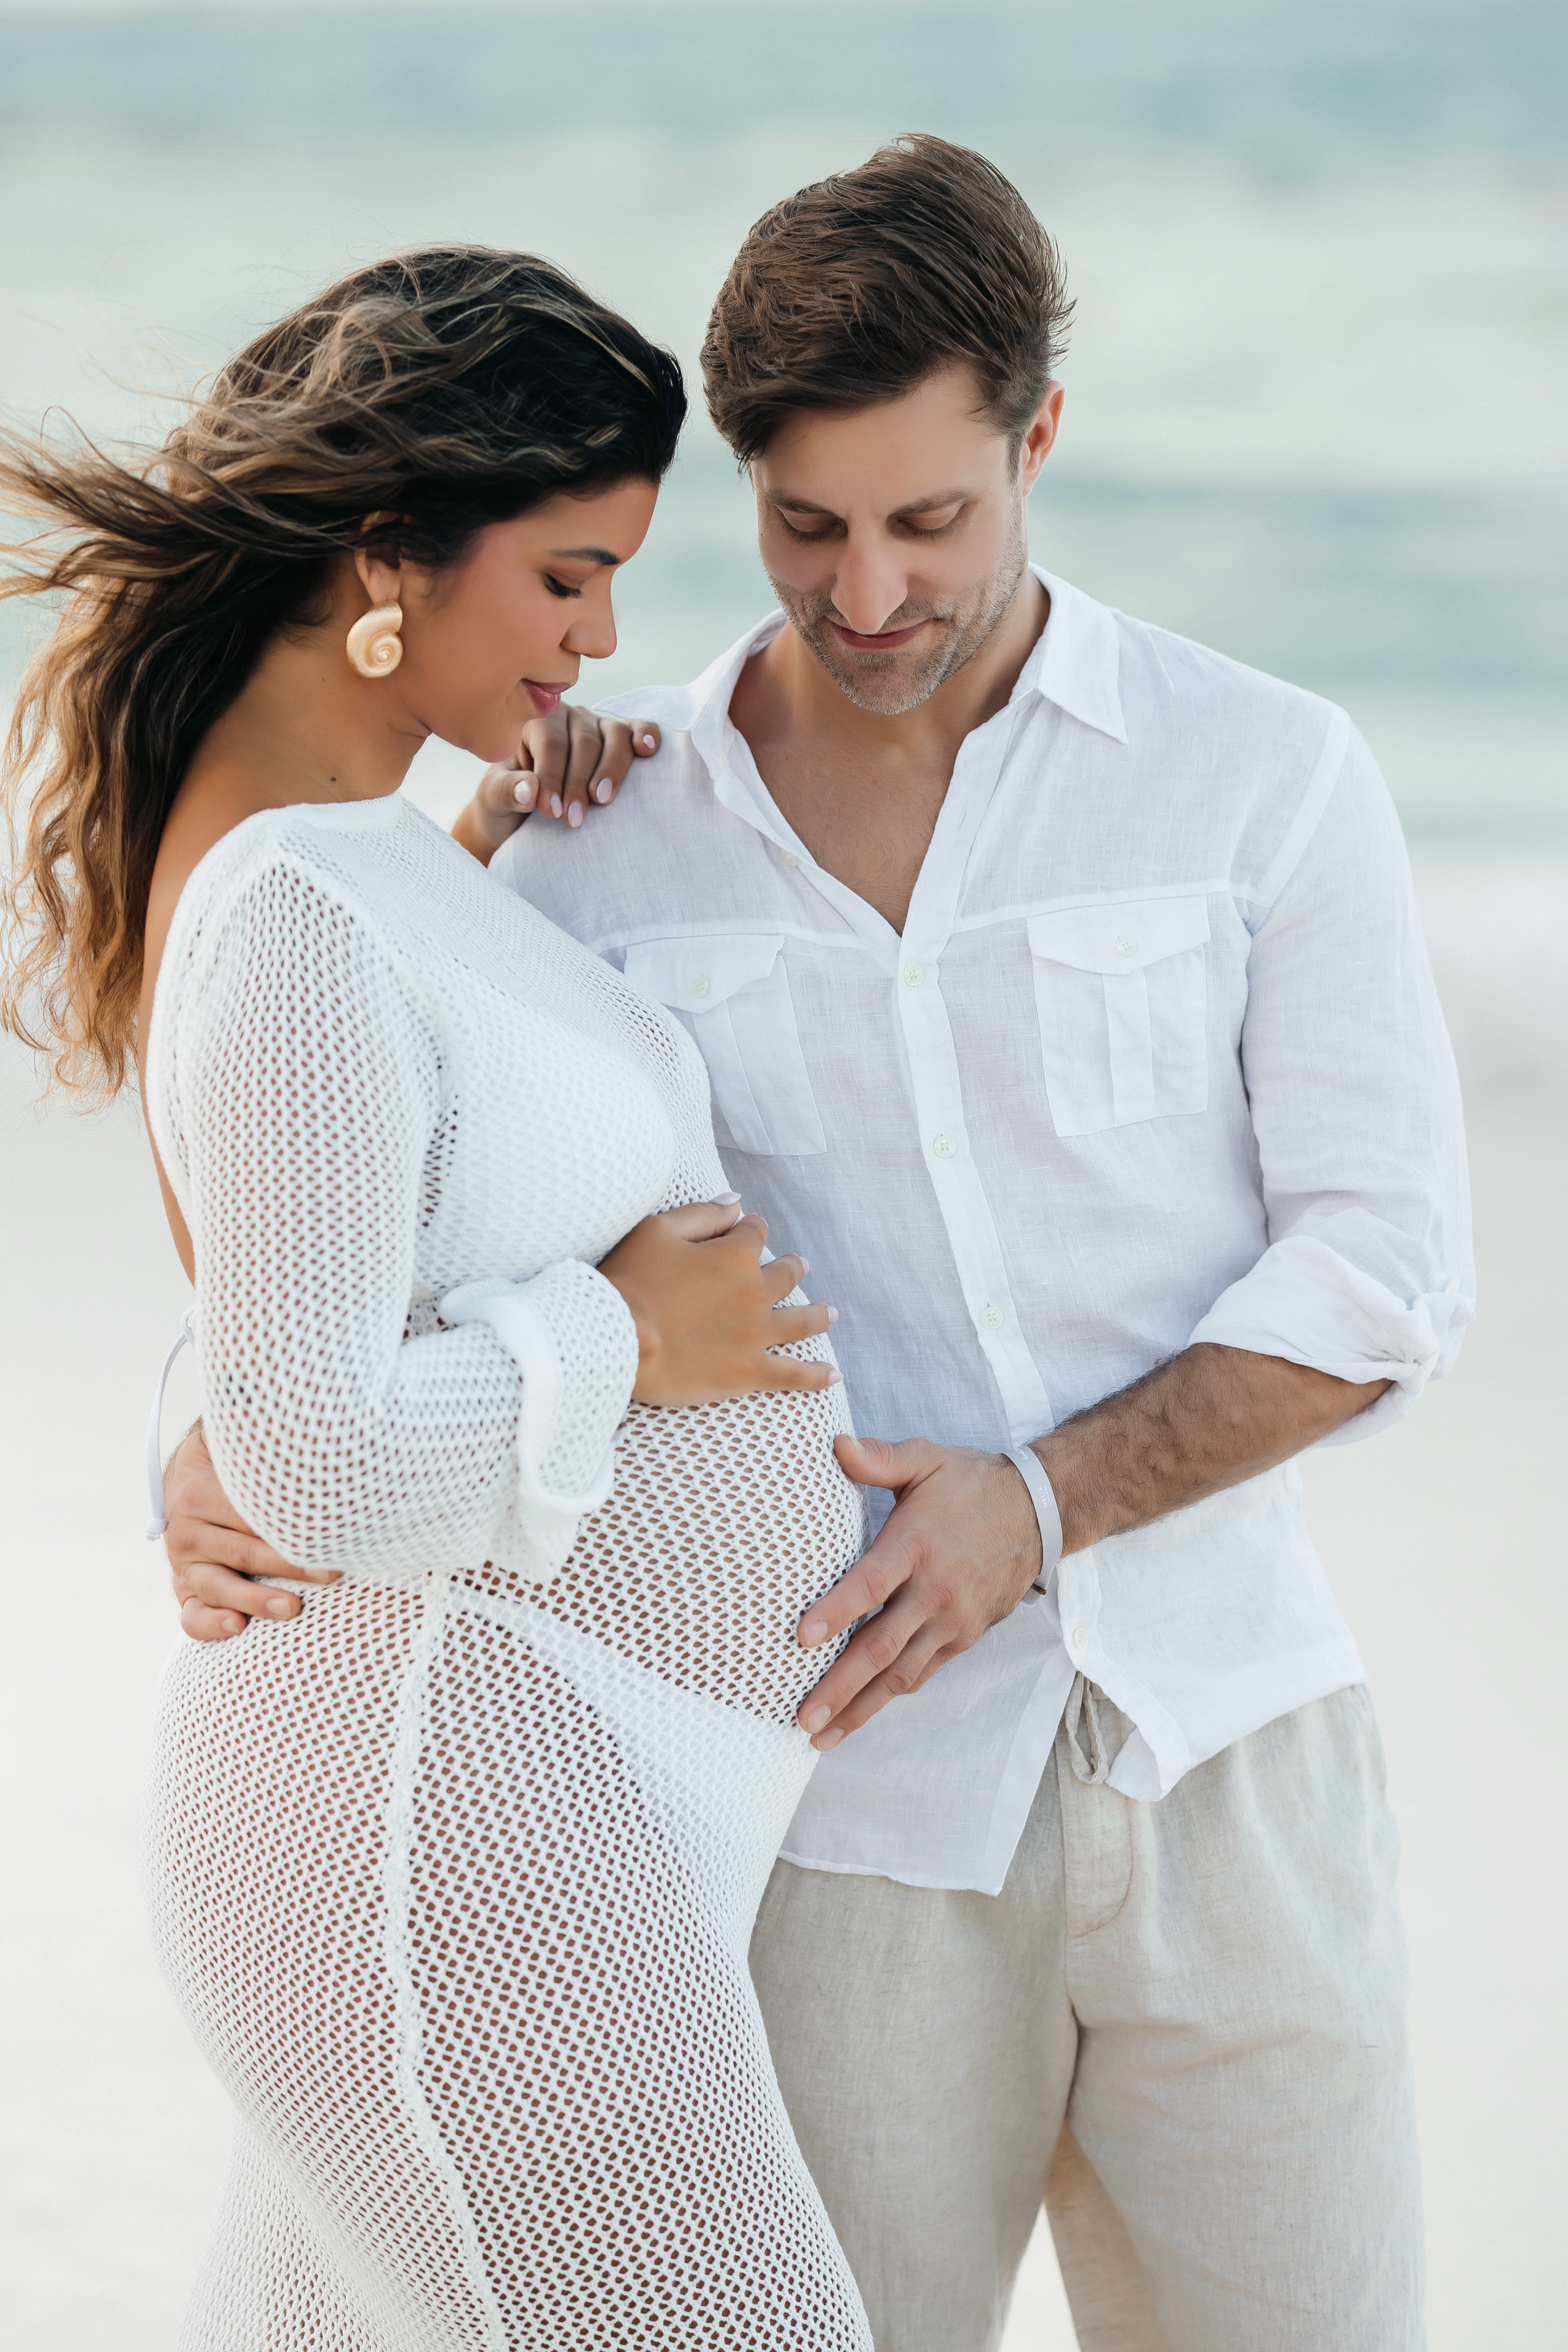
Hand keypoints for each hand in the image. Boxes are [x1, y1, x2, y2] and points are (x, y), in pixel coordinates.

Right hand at [163, 1424, 333, 1640]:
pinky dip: (211, 1625)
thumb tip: (317, 1428)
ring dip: (255, 1599)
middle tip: (329, 1572)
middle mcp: (186, 1529)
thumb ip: (264, 1437)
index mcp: (199, 1491)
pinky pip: (192, 1615)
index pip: (249, 1514)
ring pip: (217, 1587)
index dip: (290, 1524)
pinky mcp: (185, 1588)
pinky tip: (238, 1626)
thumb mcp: (237, 1441)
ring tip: (291, 1607)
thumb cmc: (229, 1460)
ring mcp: (183, 1563)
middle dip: (289, 1563)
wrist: (189, 1474)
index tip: (329, 1533)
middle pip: (242, 1550)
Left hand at [452, 705, 660, 863]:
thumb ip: (505, 791)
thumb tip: (530, 790)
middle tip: (572, 819)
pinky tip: (647, 749)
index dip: (553, 777)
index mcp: (534, 721)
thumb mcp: (493, 800)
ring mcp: (598, 726)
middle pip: (584, 741)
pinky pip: (639, 729)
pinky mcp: (621, 740)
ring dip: (612, 769)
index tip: (550, 811)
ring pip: (615, 735)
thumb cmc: (508, 802)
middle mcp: (569, 717)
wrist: (522, 816)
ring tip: (602, 800)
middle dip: (579, 782)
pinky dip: (646, 735)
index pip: (550, 744)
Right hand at [599, 1197, 841, 1408]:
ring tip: (830, 1313)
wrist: (619, 1340)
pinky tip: (832, 1375)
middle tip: (799, 1266)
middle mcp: (755, 1292)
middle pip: (785, 1275)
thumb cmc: (630, 1281)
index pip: (754, 1233)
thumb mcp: (657, 1232)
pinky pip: (794, 1374)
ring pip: (801, 1322)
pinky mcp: (750, 1372)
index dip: (750, 1229)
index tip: (747, 1229)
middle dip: (792, 1267)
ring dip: (818, 1315)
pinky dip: (816, 1375)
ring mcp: (757, 1334)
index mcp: (734, 1255)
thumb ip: (701, 1215)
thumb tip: (736, 1202)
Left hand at [794, 1437, 1041, 1747]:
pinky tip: (862, 1713)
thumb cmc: (971, 1484)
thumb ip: (880, 1457)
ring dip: (861, 1707)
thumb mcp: (927, 1459)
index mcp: (917, 1546)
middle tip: (802, 1717)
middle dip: (839, 1686)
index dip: (835, 1612)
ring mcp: (952, 1620)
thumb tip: (835, 1446)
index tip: (801, 1638)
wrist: (1040, 1512)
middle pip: (880, 1647)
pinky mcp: (965, 1636)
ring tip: (821, 1735)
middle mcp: (935, 1591)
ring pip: (901, 1674)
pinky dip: (891, 1695)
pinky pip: (923, 1672)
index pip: (870, 1585)